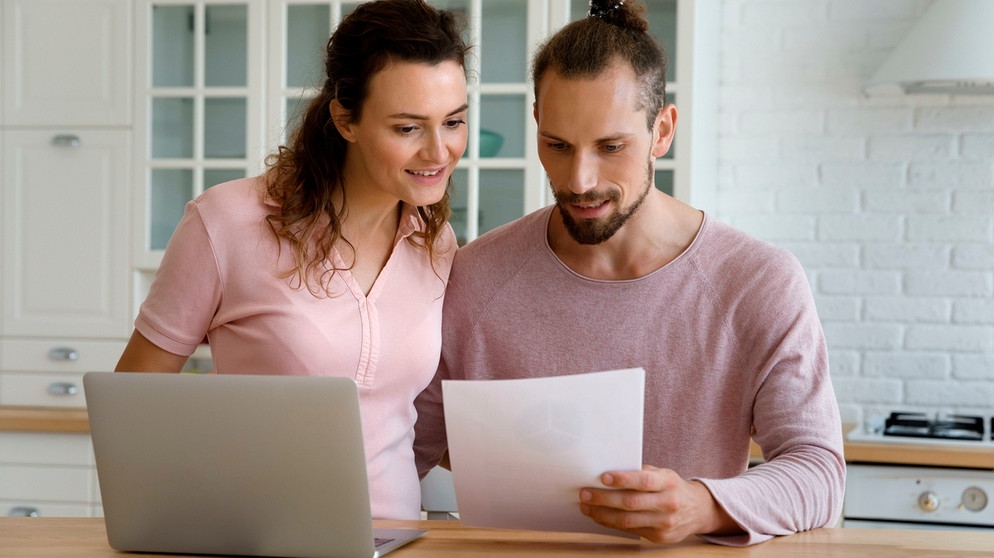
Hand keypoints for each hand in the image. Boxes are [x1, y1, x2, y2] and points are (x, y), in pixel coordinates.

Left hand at [578, 465, 738, 542]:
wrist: (698, 510)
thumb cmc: (673, 487)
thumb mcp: (663, 474)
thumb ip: (641, 472)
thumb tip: (609, 470)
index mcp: (668, 482)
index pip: (643, 481)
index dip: (622, 479)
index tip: (603, 477)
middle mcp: (668, 503)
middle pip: (631, 503)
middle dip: (604, 498)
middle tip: (585, 493)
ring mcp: (664, 523)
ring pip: (627, 521)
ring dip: (602, 514)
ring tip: (587, 507)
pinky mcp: (659, 537)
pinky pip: (630, 531)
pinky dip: (611, 523)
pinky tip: (600, 516)